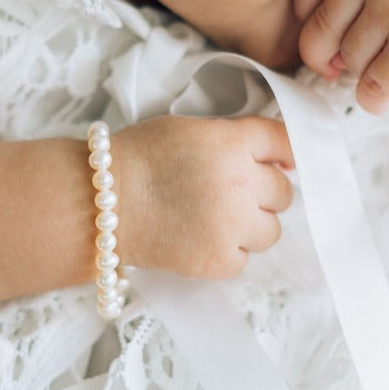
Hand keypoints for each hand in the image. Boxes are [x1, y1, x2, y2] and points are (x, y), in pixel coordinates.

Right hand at [112, 114, 293, 279]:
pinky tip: (201, 235)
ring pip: (271, 229)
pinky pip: (245, 257)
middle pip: (283, 191)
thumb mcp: (191, 128)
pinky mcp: (220, 261)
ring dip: (251, 223)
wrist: (102, 202)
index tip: (284, 160)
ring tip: (216, 216)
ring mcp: (233, 226)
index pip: (284, 142)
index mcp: (232, 143)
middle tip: (234, 190)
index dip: (286, 152)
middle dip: (263, 190)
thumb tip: (276, 155)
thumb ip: (233, 137)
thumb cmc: (141, 157)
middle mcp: (241, 184)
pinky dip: (229, 249)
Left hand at [294, 0, 388, 113]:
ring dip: (364, 74)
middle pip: (321, 28)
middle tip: (338, 67)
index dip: (308, 18)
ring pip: (349, 60)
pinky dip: (373, 100)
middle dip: (326, 56)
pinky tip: (386, 96)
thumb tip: (313, 48)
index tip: (324, 36)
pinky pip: (371, 86)